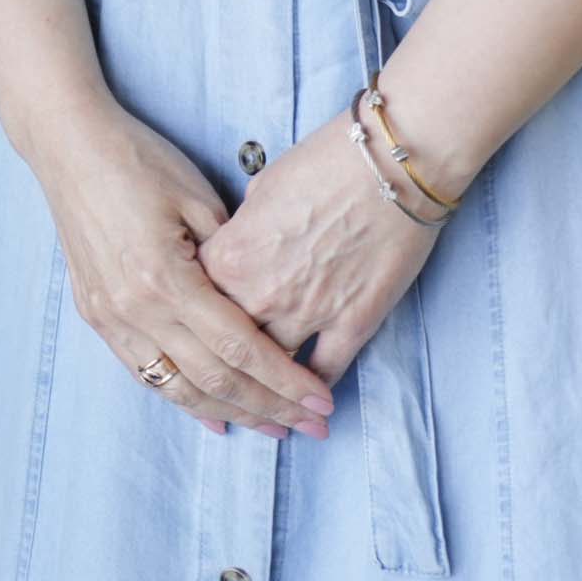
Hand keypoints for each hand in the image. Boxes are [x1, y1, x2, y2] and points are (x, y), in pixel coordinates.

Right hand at [21, 102, 332, 438]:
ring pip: (178, 388)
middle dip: (269, 408)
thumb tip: (265, 303)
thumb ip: (232, 258)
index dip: (286, 382)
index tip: (322, 402)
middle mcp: (136, 308)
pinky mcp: (96, 314)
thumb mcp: (198, 199)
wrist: (67, 146)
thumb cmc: (138, 160)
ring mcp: (111, 316)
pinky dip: (182, 399)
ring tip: (272, 428)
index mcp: (167, 278)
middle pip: (215, 380)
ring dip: (230, 414)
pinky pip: (145, 373)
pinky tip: (213, 415)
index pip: (240, 349)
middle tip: (311, 428)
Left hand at [194, 113, 438, 389]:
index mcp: (229, 257)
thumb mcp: (260, 190)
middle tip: (221, 395)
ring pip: (273, 372)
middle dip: (221, 372)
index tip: (192, 334)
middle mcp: (260, 293)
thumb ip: (240, 231)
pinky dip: (314, 389)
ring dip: (268, 395)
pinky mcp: (353, 323)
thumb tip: (237, 247)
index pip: (193, 303)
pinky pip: (324, 371)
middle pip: (226, 347)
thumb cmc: (323, 164)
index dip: (191, 318)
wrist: (390, 168)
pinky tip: (309, 401)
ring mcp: (307, 313)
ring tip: (267, 415)